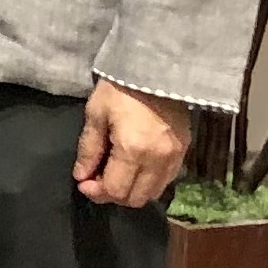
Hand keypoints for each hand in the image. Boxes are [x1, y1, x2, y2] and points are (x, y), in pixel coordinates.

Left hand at [74, 78, 190, 209]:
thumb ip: (89, 149)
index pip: (116, 190)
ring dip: (133, 190)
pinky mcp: (185, 150)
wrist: (158, 68)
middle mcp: (158, 160)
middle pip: (136, 198)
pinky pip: (167, 180)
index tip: (84, 182)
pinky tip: (137, 167)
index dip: (96, 192)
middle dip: (114, 194)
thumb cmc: (121, 87)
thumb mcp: (96, 113)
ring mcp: (175, 157)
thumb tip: (81, 176)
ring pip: (153, 193)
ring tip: (117, 173)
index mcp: (133, 150)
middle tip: (98, 179)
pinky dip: (149, 181)